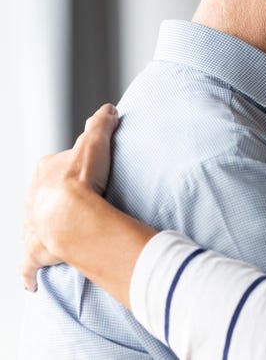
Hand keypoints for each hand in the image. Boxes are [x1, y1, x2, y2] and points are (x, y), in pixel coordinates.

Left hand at [20, 104, 118, 290]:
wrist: (71, 216)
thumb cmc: (81, 181)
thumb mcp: (95, 144)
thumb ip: (101, 124)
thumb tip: (108, 109)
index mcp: (44, 172)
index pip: (56, 166)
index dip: (74, 169)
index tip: (88, 174)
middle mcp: (33, 198)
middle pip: (45, 197)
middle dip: (57, 200)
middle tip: (81, 204)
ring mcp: (32, 226)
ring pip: (35, 227)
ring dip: (45, 231)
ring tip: (62, 236)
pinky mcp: (35, 253)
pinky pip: (28, 265)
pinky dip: (29, 274)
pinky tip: (31, 283)